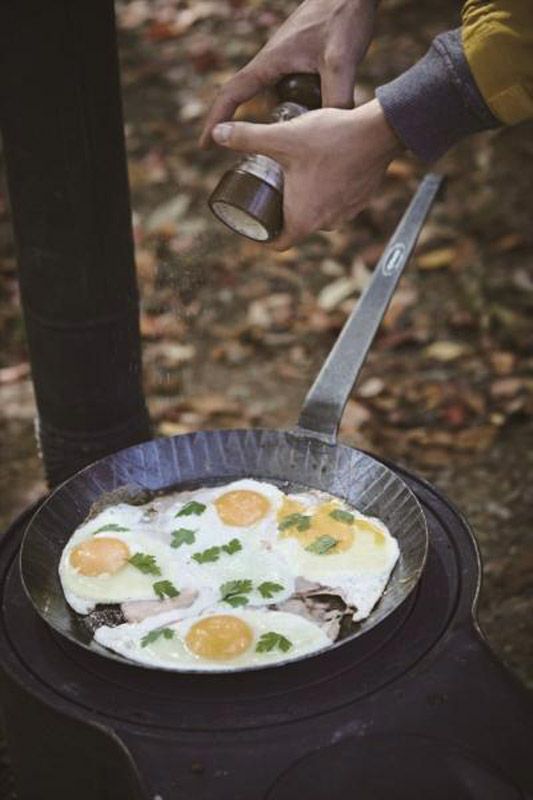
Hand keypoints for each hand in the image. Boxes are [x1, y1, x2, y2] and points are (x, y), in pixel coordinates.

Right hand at [200, 0, 377, 146]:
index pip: (232, 94)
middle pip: (251, 102)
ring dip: (278, 120)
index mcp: (270, 62)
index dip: (215, 121)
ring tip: (290, 148)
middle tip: (254, 159)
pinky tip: (313, 124)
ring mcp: (287, 62)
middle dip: (247, 129)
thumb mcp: (341, 60)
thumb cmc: (342, 15)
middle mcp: (273, 63)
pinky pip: (290, 92)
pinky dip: (295, 110)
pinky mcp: (302, 61)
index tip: (205, 145)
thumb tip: (333, 131)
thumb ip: (337, 95)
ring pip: (275, 99)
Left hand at [211, 99, 402, 249]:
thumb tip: (216, 133)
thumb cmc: (329, 139)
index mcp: (304, 219)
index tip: (256, 220)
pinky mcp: (361, 201)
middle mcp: (326, 224)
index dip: (264, 237)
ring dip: (307, 203)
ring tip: (294, 181)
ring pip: (319, 215)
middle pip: (297, 228)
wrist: (378, 132)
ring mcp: (347, 214)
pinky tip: (321, 175)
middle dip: (283, 213)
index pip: (279, 244)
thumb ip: (248, 136)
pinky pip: (338, 204)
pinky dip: (328, 194)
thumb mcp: (282, 138)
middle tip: (270, 193)